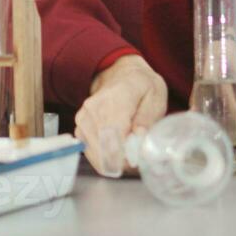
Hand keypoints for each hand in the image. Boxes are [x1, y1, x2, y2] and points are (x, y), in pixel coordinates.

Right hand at [74, 55, 166, 177]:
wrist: (120, 73)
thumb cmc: (141, 85)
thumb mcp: (155, 95)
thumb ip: (148, 118)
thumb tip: (139, 138)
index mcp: (117, 97)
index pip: (114, 135)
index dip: (125, 156)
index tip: (136, 162)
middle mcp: (95, 108)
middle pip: (103, 148)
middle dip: (121, 162)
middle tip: (135, 161)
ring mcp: (84, 117)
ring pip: (96, 153)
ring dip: (112, 161)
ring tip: (127, 154)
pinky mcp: (80, 125)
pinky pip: (89, 151)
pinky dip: (103, 157)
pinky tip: (115, 151)